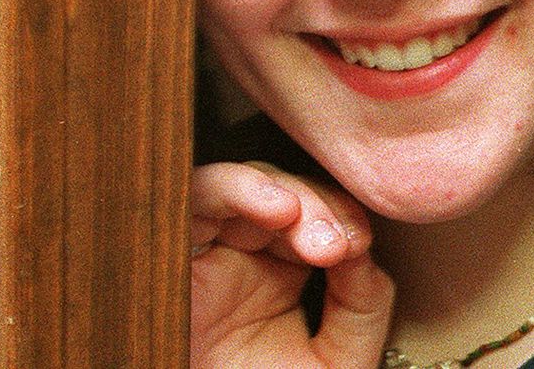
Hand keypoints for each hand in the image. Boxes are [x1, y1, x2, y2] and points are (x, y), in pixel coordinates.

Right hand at [190, 161, 394, 368]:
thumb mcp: (338, 362)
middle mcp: (245, 254)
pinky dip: (238, 188)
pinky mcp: (170, 252)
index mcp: (285, 274)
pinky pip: (198, 194)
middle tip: (338, 246)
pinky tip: (276, 209)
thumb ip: (363, 305)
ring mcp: (208, 250)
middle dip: (320, 209)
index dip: (345, 218)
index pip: (320, 217)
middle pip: (287, 192)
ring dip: (288, 195)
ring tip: (313, 234)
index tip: (359, 248)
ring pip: (247, 182)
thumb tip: (363, 249)